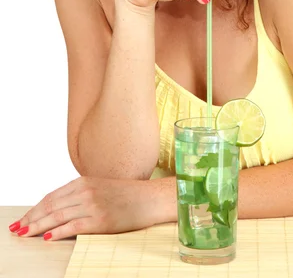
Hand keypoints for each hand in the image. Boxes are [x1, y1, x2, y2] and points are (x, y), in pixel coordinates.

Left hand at [9, 176, 159, 240]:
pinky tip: (48, 237)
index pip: (51, 196)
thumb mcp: (100, 188)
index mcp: (84, 181)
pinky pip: (73, 226)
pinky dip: (59, 232)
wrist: (150, 199)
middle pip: (51, 205)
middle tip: (17, 228)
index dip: (35, 208)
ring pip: (57, 216)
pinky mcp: (100, 219)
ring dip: (38, 226)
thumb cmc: (127, 195)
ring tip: (26, 233)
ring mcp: (93, 204)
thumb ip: (80, 194)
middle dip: (31, 218)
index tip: (24, 218)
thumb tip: (59, 209)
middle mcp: (86, 190)